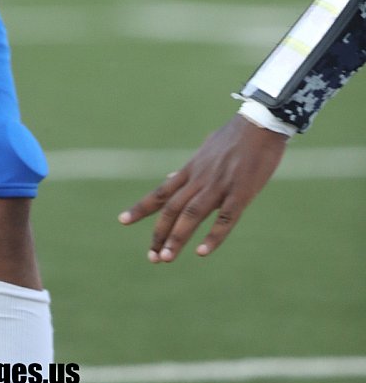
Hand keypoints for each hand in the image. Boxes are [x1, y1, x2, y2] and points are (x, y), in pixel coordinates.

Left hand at [117, 114, 288, 262]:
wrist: (260, 124)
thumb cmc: (235, 137)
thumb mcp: (205, 150)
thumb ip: (189, 167)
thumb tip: (171, 176)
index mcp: (191, 170)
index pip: (161, 192)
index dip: (141, 207)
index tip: (122, 221)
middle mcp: (200, 179)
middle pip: (173, 208)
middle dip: (160, 233)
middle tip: (152, 257)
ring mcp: (219, 185)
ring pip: (192, 214)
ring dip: (178, 237)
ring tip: (166, 258)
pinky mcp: (241, 192)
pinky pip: (225, 218)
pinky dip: (213, 236)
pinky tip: (202, 252)